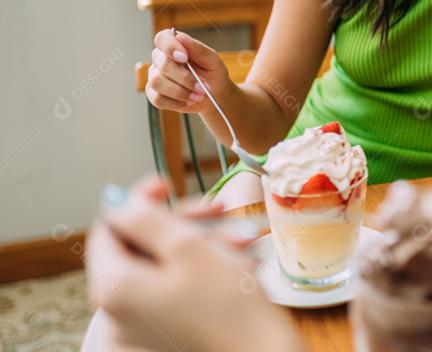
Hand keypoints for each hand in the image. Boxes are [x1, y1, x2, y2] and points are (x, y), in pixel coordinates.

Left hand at [86, 175, 302, 351]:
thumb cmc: (227, 305)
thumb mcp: (187, 248)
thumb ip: (145, 219)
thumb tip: (117, 201)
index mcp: (114, 285)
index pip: (108, 228)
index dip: (138, 201)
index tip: (169, 183)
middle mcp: (119, 307)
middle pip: (140, 244)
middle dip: (184, 222)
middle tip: (220, 209)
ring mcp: (142, 321)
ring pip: (165, 261)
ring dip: (205, 241)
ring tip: (244, 237)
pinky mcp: (166, 327)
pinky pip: (177, 283)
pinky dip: (206, 265)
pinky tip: (240, 260)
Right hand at [147, 28, 229, 114]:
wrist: (214, 93)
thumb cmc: (212, 72)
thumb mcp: (212, 59)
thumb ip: (198, 49)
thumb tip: (181, 37)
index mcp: (174, 46)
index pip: (163, 38)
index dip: (170, 47)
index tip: (185, 57)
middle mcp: (161, 59)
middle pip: (162, 64)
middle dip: (184, 78)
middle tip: (202, 86)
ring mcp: (155, 77)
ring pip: (157, 82)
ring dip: (181, 92)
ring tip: (199, 95)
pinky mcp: (154, 94)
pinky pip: (157, 99)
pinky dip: (176, 102)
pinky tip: (189, 101)